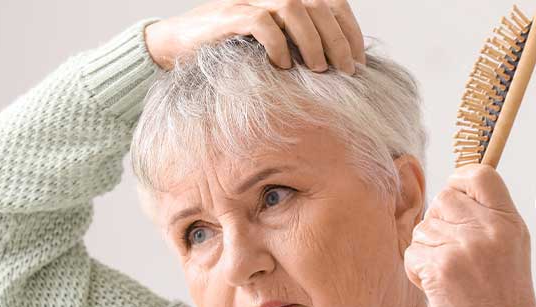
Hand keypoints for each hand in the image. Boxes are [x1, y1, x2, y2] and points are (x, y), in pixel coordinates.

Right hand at [143, 0, 364, 73]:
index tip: (359, 61)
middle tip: (345, 71)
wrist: (176, 46)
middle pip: (318, 6)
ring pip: (295, 9)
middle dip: (338, 40)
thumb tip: (336, 66)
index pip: (331, 4)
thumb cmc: (227, 51)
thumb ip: (298, 46)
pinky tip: (283, 66)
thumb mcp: (270, 46)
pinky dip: (278, 45)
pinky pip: (262, 23)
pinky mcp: (230, 17)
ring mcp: (250, 2)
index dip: (350, 30)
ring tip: (319, 69)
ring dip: (313, 41)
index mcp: (286, 0)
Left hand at [403, 163, 535, 306]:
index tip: (455, 193)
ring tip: (449, 275)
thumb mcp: (512, 248)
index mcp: (509, 222)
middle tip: (450, 250)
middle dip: (438, 221)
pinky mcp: (439, 267)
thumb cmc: (502, 297)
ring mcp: (463, 247)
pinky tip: (437, 287)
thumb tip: (454, 192)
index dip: (460, 180)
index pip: (481, 175)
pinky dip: (417, 271)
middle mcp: (488, 230)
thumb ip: (489, 218)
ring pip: (423, 228)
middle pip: (443, 199)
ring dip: (427, 250)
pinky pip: (412, 253)